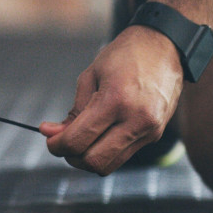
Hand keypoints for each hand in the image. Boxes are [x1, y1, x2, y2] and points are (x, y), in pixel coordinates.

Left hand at [39, 26, 183, 174]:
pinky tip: (98, 135)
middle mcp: (136, 120)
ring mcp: (149, 131)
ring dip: (88, 158)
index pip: (78, 140)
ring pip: (110, 165)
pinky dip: (105, 151)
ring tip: (80, 139)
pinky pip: (123, 155)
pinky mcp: (155, 135)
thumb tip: (51, 133)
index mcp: (115, 101)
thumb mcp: (91, 76)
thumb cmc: (124, 56)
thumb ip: (73, 110)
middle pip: (94, 162)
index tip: (49, 138)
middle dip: (71, 156)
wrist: (163, 47)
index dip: (57, 145)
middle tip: (62, 142)